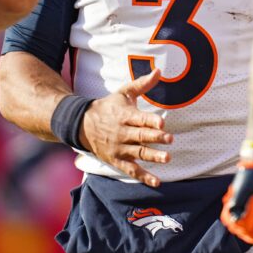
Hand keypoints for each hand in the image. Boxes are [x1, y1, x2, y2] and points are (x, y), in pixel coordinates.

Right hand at [79, 69, 173, 186]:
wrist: (82, 125)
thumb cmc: (109, 107)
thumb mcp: (123, 93)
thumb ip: (142, 84)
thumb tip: (159, 71)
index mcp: (124, 115)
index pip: (139, 118)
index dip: (151, 120)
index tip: (162, 122)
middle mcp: (122, 133)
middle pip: (140, 136)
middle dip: (155, 137)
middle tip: (170, 139)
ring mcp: (119, 148)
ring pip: (138, 153)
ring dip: (152, 156)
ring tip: (167, 158)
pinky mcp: (117, 160)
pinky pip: (131, 170)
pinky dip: (143, 177)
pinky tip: (156, 182)